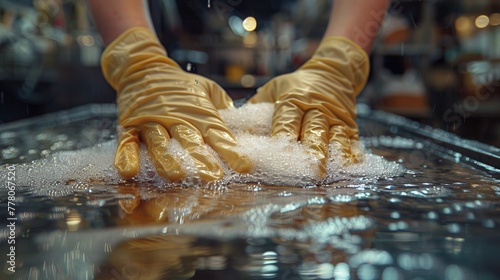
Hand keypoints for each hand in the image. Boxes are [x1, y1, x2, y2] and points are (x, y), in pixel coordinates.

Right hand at [101, 27, 251, 180]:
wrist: (144, 67)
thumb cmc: (181, 86)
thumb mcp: (207, 89)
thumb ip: (225, 107)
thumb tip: (247, 124)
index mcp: (198, 113)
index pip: (217, 133)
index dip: (230, 151)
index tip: (244, 167)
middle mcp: (176, 119)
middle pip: (188, 140)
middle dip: (199, 158)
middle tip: (210, 176)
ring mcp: (151, 123)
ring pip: (158, 143)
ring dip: (166, 160)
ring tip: (175, 176)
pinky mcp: (130, 126)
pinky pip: (127, 143)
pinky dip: (126, 156)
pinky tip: (129, 172)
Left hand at [248, 36, 368, 175]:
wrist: (334, 72)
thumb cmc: (296, 86)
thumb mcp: (273, 90)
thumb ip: (256, 109)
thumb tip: (232, 130)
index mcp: (294, 99)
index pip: (287, 119)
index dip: (283, 135)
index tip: (278, 152)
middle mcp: (316, 108)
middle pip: (314, 131)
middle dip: (312, 151)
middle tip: (310, 170)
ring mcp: (336, 118)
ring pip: (335, 137)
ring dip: (332, 155)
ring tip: (328, 172)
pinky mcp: (350, 125)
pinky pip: (352, 141)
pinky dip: (351, 154)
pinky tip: (349, 167)